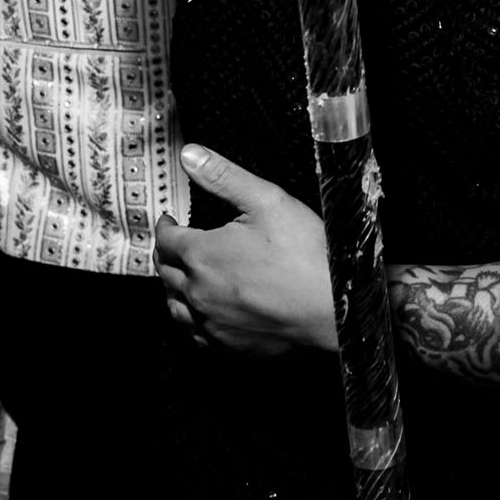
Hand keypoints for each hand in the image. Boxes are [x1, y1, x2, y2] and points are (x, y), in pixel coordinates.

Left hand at [156, 143, 337, 353]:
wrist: (334, 307)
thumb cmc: (307, 255)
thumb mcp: (267, 201)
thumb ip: (223, 176)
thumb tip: (190, 154)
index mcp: (203, 254)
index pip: (166, 238)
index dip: (164, 225)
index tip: (169, 221)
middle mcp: (199, 292)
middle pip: (165, 271)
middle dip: (166, 253)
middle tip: (172, 244)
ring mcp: (211, 322)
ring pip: (174, 305)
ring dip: (173, 287)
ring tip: (180, 277)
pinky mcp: (227, 345)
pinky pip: (194, 334)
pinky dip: (191, 319)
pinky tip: (201, 313)